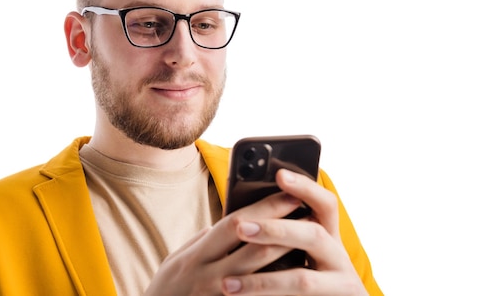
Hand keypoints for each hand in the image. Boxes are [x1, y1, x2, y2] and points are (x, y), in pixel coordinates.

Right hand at [144, 191, 303, 294]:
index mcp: (196, 256)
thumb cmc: (167, 290)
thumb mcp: (178, 259)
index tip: (289, 193)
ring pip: (262, 277)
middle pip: (255, 249)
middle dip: (285, 228)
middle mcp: (208, 277)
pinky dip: (280, 287)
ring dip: (289, 256)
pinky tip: (297, 275)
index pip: (235, 224)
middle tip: (310, 212)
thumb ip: (205, 240)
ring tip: (312, 239)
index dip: (265, 208)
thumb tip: (235, 221)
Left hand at [221, 169, 368, 295]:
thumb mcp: (302, 255)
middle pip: (314, 234)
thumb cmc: (308, 281)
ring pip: (301, 280)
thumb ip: (285, 236)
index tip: (280, 174)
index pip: (326, 204)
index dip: (306, 188)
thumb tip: (241, 220)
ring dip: (261, 282)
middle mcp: (339, 258)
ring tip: (227, 284)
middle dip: (275, 229)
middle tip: (241, 228)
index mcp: (330, 238)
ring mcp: (341, 285)